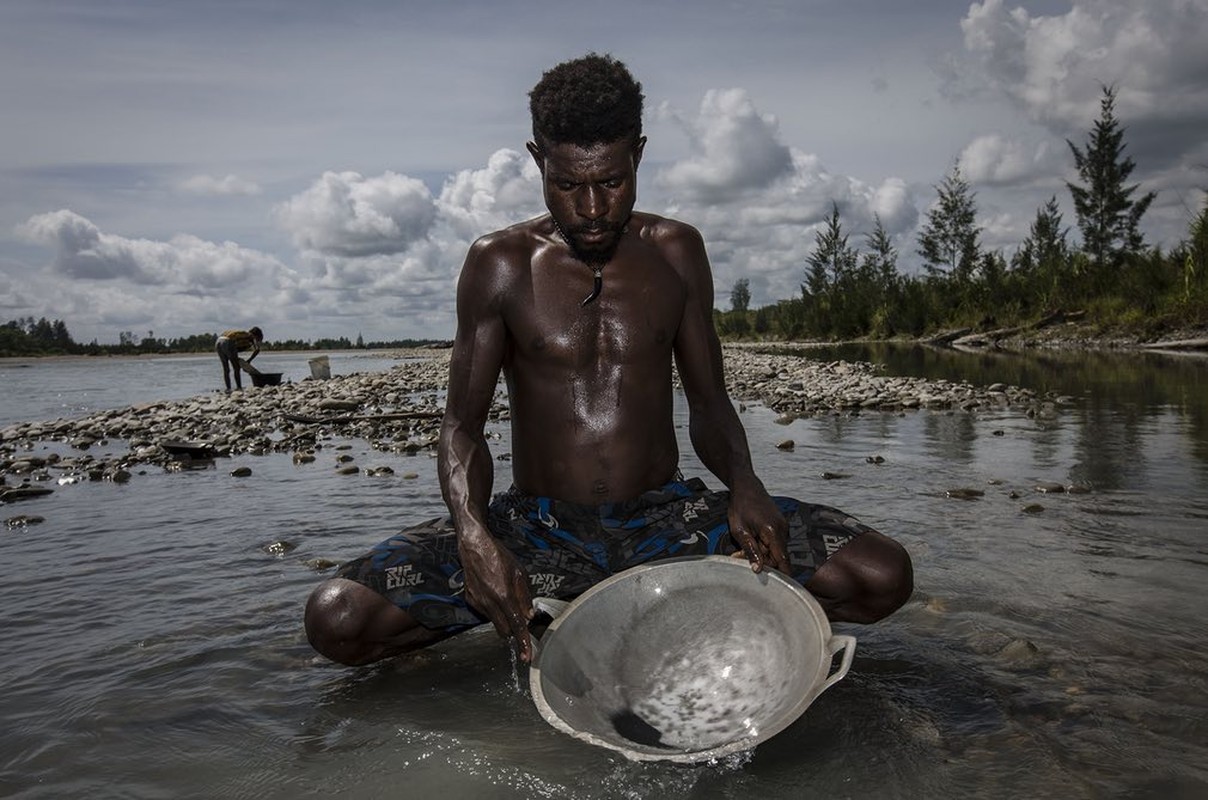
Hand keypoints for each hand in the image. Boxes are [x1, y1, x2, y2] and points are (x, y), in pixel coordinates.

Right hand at [458, 528, 535, 660]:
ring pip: (494, 622)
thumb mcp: (519, 573)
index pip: (516, 626)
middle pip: (504, 630)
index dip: (523, 643)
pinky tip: (492, 591)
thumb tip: (528, 616)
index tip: (527, 657)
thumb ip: (524, 596)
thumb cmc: (498, 555)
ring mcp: (478, 602)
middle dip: (513, 629)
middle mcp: (489, 602)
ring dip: (502, 617)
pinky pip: (485, 612)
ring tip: (504, 596)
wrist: (474, 545)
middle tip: (518, 616)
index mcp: (504, 595)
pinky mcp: (470, 599)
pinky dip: (492, 608)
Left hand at [727, 487, 789, 573]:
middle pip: (777, 557)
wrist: (746, 486)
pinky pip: (774, 542)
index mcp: (773, 532)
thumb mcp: (739, 530)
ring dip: (761, 553)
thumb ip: (750, 550)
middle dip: (761, 561)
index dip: (783, 575)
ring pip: (775, 550)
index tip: (782, 589)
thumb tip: (758, 569)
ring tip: (742, 547)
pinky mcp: (780, 525)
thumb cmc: (740, 506)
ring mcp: (783, 527)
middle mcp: (782, 530)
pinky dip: (763, 545)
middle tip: (739, 556)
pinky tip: (750, 540)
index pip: (782, 560)